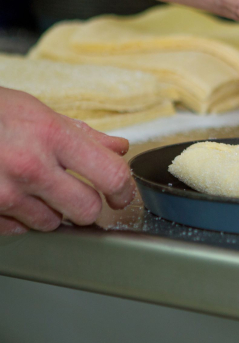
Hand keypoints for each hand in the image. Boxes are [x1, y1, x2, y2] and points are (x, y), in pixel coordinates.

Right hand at [0, 87, 135, 234]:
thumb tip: (119, 148)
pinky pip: (19, 230)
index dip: (124, 190)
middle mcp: (30, 167)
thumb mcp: (38, 112)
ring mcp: (3, 193)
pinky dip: (22, 219)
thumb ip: (84, 135)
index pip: (111, 175)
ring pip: (53, 224)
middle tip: (81, 195)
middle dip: (88, 206)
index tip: (122, 195)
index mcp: (51, 136)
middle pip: (87, 210)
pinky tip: (14, 196)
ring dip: (52, 212)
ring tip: (36, 188)